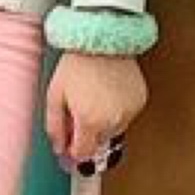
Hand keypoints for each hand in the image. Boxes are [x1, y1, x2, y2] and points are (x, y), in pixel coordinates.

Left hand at [46, 49, 147, 168]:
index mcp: (91, 122)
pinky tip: (107, 93)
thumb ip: (55, 127)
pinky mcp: (139, 101)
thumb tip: (59, 147)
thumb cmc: (78, 63)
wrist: (102, 40)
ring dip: (103, 123)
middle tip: (79, 112)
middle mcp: (113, 120)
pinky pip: (126, 116)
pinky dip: (117, 110)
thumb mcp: (55, 95)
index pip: (83, 153)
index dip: (73, 151)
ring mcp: (129, 111)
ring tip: (94, 99)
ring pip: (113, 131)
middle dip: (87, 133)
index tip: (69, 147)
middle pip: (98, 143)